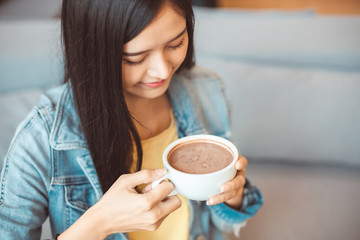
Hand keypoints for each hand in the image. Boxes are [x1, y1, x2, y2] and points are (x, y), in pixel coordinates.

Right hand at [59, 169, 180, 239]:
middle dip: (168, 193)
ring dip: (163, 201)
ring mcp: (154, 223)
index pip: (169, 187)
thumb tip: (163, 171)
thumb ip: (147, 174)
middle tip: (153, 190)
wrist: (103, 220)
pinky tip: (145, 206)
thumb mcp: (126, 181)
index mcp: (147, 203)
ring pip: (171, 208)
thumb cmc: (113, 200)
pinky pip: (165, 214)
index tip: (152, 182)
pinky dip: (159, 208)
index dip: (162, 181)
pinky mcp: (153, 227)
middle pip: (177, 201)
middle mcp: (153, 215)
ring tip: (145, 198)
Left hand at [206, 155, 246, 208]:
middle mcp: (239, 174)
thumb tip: (183, 156)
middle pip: (238, 180)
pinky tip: (209, 201)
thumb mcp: (217, 159)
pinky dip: (218, 200)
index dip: (241, 163)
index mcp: (236, 163)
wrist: (229, 178)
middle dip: (231, 184)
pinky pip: (227, 198)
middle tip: (222, 187)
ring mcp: (237, 185)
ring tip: (212, 199)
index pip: (243, 161)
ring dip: (222, 196)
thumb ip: (206, 156)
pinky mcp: (233, 193)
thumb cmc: (220, 164)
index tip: (237, 165)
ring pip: (233, 192)